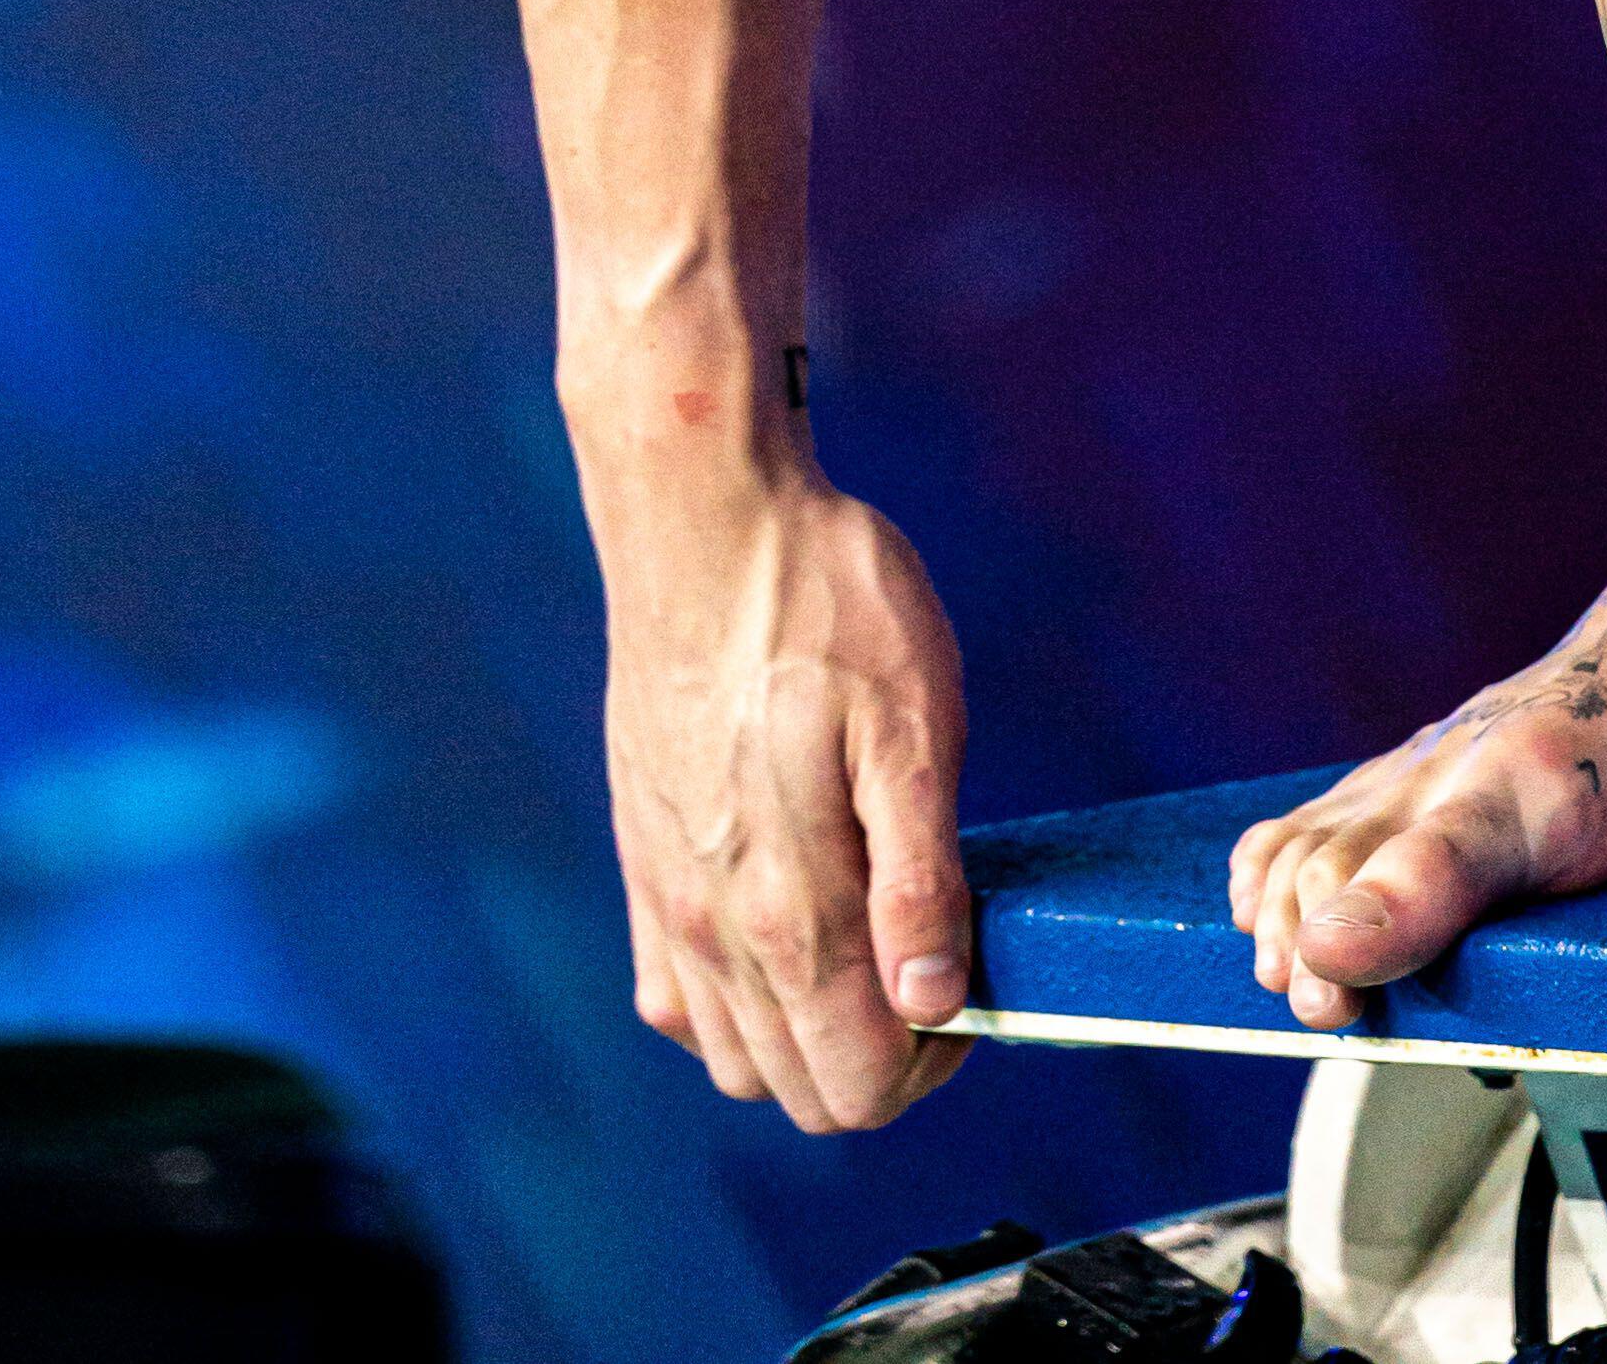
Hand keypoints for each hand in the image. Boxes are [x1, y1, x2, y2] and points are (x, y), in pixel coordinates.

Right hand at [590, 462, 971, 1130]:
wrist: (704, 515)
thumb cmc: (820, 598)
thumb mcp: (913, 723)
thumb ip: (922, 879)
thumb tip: (932, 1002)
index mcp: (790, 907)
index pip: (862, 1085)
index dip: (936, 1059)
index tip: (966, 974)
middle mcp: (714, 926)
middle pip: (805, 1091)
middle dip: (883, 1057)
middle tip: (927, 947)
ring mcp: (666, 896)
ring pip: (736, 1060)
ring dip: (809, 1036)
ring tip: (864, 935)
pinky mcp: (640, 854)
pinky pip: (672, 996)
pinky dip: (730, 1002)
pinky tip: (779, 924)